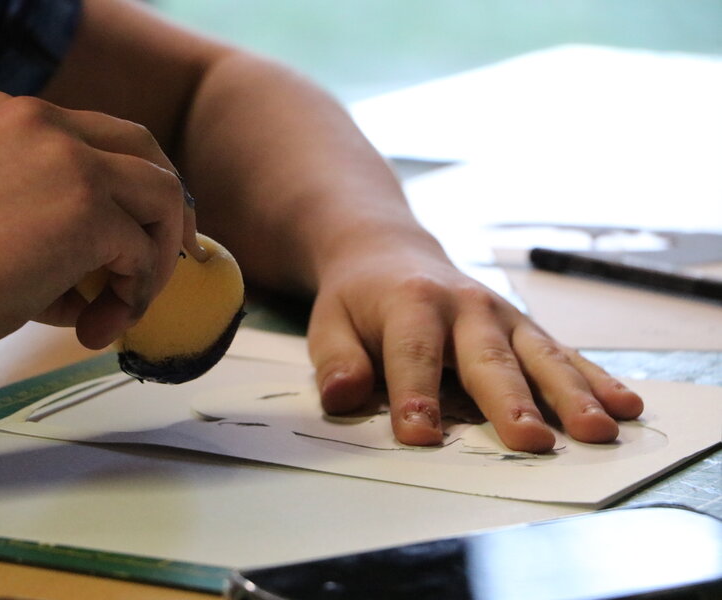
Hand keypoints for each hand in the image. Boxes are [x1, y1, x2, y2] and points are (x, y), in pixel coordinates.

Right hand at [0, 91, 195, 357]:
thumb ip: (58, 227)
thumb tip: (112, 281)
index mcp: (15, 117)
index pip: (102, 136)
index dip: (136, 181)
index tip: (149, 225)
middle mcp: (45, 122)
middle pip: (146, 148)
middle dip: (171, 207)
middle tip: (178, 254)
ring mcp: (69, 158)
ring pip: (162, 196)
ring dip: (158, 258)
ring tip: (129, 305)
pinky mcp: (85, 207)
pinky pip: (141, 251)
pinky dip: (136, 292)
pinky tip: (100, 323)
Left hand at [306, 232, 643, 452]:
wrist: (391, 252)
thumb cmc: (359, 299)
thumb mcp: (329, 322)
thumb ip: (337, 360)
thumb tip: (344, 396)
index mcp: (411, 302)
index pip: (413, 353)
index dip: (415, 395)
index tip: (421, 437)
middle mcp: (465, 306)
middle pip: (489, 358)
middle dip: (510, 402)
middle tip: (531, 443)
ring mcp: (503, 315)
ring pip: (540, 356)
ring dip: (571, 395)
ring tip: (598, 431)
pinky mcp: (525, 327)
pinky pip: (564, 353)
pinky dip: (595, 379)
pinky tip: (627, 405)